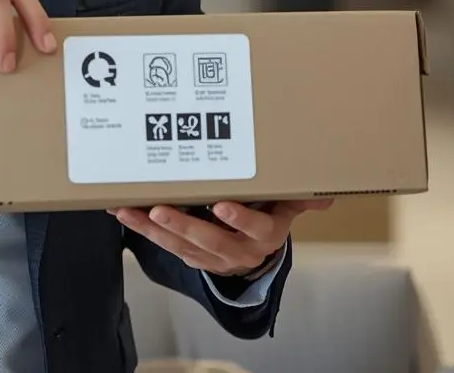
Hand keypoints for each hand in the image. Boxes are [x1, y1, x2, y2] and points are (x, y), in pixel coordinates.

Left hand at [109, 199, 333, 276]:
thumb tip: (326, 196)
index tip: (222, 205)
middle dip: (183, 225)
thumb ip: (299, 198)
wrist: (255, 255)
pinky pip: (166, 246)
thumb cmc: (267, 217)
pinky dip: (145, 231)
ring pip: (181, 245)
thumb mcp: (286, 207)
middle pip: (210, 241)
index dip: (239, 219)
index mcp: (265, 236)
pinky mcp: (192, 258)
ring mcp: (212, 257)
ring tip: (131, 212)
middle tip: (160, 209)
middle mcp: (238, 251)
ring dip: (153, 229)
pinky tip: (127, 215)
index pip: (255, 229)